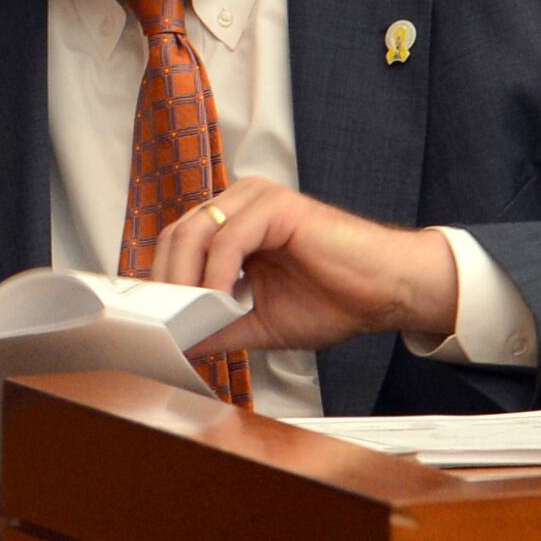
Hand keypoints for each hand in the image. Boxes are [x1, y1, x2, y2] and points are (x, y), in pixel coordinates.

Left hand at [143, 176, 458, 352]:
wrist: (389, 293)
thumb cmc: (337, 299)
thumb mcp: (258, 321)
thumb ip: (217, 325)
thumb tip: (177, 341)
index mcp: (232, 223)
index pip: (176, 243)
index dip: (160, 279)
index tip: (152, 318)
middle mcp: (239, 203)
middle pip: (177, 235)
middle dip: (166, 281)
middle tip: (165, 321)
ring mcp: (256, 199)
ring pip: (195, 232)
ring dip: (185, 278)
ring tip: (189, 315)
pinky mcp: (277, 206)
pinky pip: (229, 237)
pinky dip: (217, 273)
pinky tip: (220, 300)